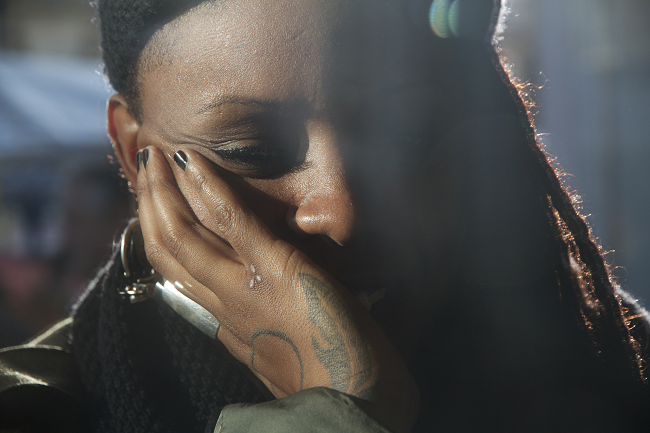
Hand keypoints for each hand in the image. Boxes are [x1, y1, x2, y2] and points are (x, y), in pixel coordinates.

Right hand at [136, 146, 418, 431]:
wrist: (357, 405)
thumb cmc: (333, 382)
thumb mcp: (280, 358)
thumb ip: (253, 334)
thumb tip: (229, 321)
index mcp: (228, 325)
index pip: (178, 276)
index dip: (160, 238)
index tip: (153, 209)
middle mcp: (225, 306)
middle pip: (169, 251)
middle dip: (150, 206)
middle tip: (145, 168)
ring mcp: (245, 287)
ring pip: (183, 235)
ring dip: (164, 191)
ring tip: (154, 156)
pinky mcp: (277, 270)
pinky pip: (230, 222)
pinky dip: (207, 188)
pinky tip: (190, 162)